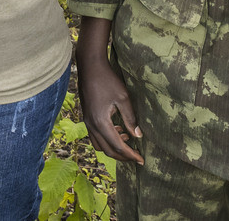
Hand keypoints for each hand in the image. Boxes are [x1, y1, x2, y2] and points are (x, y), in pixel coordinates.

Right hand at [76, 17, 143, 164]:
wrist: (89, 67)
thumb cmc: (107, 80)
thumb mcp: (123, 98)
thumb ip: (130, 118)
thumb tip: (138, 135)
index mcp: (101, 122)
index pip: (118, 146)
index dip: (130, 155)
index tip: (142, 160)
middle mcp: (92, 125)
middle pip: (107, 150)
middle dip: (123, 156)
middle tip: (136, 156)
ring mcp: (87, 122)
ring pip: (99, 145)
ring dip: (113, 148)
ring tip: (128, 141)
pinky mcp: (86, 117)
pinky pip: (95, 137)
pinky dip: (106, 140)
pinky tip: (118, 130)